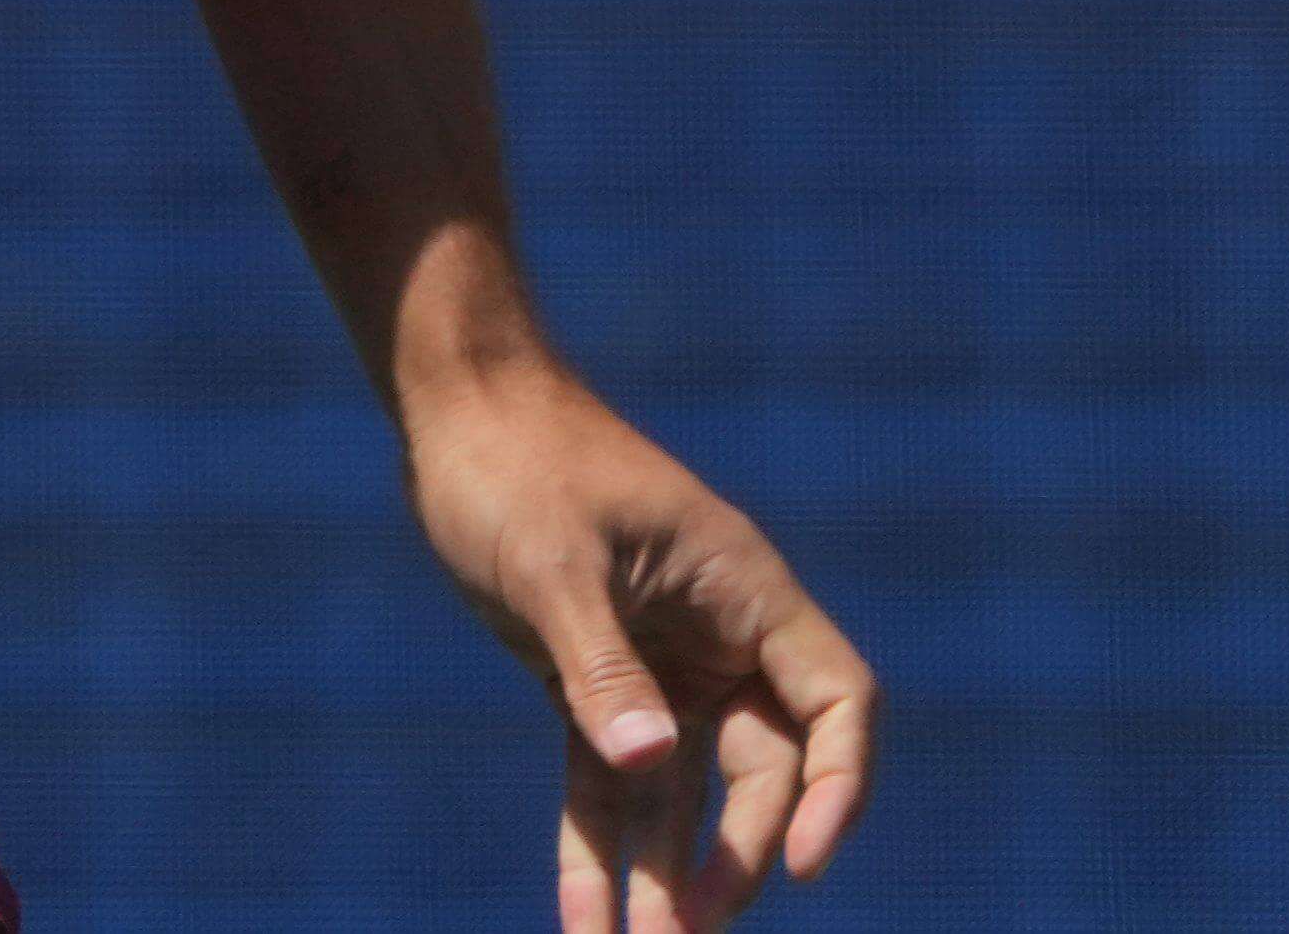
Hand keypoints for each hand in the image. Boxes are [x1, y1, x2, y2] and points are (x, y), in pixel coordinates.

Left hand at [406, 358, 876, 933]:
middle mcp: (716, 634)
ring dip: (666, 872)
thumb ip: (599, 663)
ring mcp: (657, 662)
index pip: (835, 703)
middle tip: (691, 926)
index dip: (836, 787)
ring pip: (682, 791)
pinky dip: (597, 846)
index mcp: (742, 589)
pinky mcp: (592, 682)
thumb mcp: (552, 560)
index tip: (801, 862)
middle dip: (734, 853)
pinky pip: (609, 779)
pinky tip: (583, 918)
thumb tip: (648, 763)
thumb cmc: (515, 460)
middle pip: (760, 769)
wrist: (452, 408)